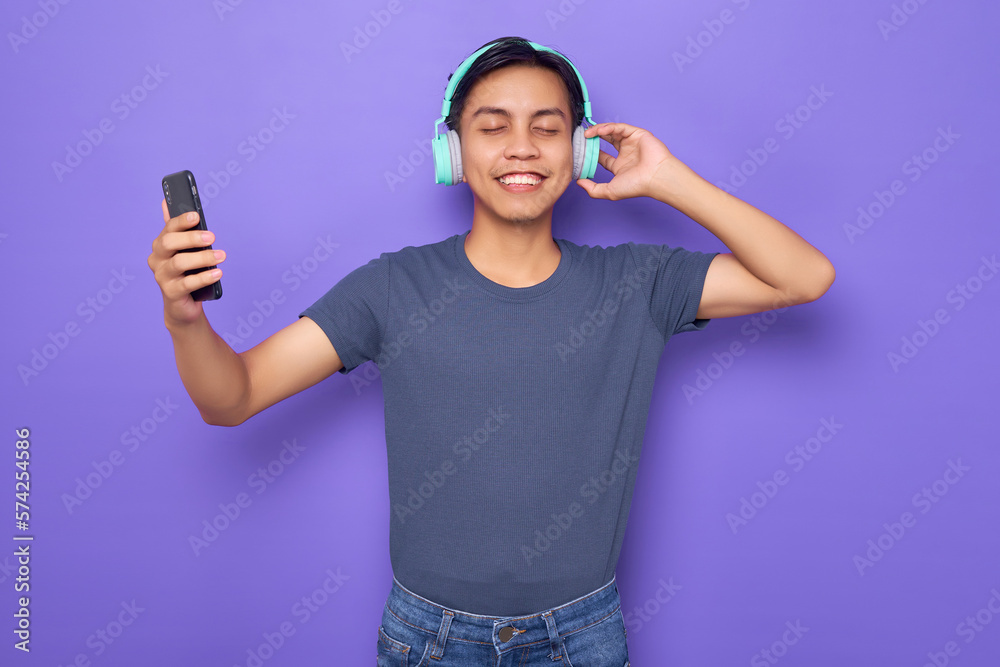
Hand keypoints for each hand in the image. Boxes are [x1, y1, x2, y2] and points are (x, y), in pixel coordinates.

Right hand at [147, 199, 225, 327]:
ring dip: (203, 257)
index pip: (168, 229)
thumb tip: (165, 202)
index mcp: (161, 245)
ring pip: (179, 263)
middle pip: (170, 243)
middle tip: (212, 237)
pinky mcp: (170, 293)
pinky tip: (218, 273)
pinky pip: (187, 283)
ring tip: (222, 256)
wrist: (182, 304)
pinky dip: (204, 277)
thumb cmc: (185, 272)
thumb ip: (177, 229)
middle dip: (191, 238)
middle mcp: (157, 259)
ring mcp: (162, 277)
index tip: (197, 216)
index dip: (182, 221)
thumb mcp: (183, 250)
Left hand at [575, 122, 675, 200]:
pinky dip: (609, 127)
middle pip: (606, 141)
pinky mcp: (637, 134)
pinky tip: (599, 131)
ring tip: (587, 133)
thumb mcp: (609, 191)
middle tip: (582, 138)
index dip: (591, 152)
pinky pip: (620, 127)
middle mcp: (626, 153)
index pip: (602, 157)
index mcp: (620, 166)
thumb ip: (593, 189)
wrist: (655, 177)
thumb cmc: (637, 186)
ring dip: (599, 131)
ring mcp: (632, 143)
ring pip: (612, 132)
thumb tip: (579, 183)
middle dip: (594, 138)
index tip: (580, 150)